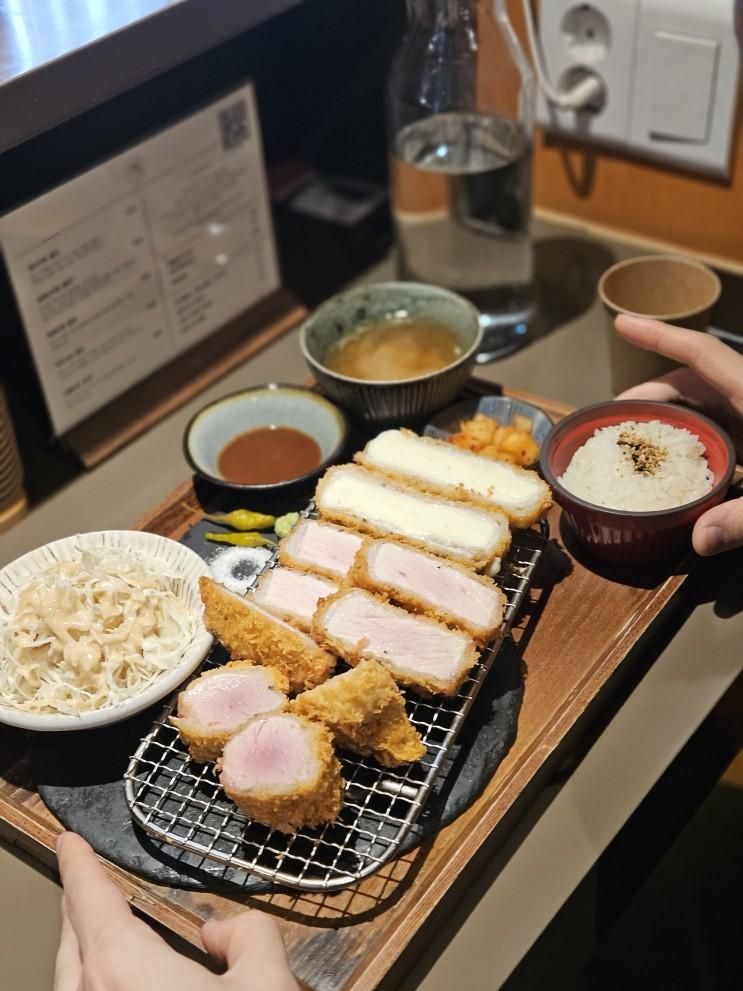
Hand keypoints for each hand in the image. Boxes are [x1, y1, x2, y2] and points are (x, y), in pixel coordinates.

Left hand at [55, 832, 298, 990]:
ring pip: (74, 980)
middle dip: (78, 905)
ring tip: (98, 929)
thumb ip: (250, 936)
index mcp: (124, 969)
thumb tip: (224, 932)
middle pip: (72, 942)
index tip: (69, 840)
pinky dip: (94, 979)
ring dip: (84, 948)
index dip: (78, 864)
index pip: (90, 900)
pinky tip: (121, 981)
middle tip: (86, 879)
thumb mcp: (267, 983)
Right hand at [614, 315, 742, 556]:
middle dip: (654, 394)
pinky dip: (697, 442)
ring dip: (673, 421)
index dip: (661, 338)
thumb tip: (697, 541)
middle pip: (696, 384)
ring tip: (637, 441)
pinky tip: (679, 465)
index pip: (703, 356)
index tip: (624, 323)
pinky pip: (723, 433)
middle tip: (616, 416)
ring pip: (709, 409)